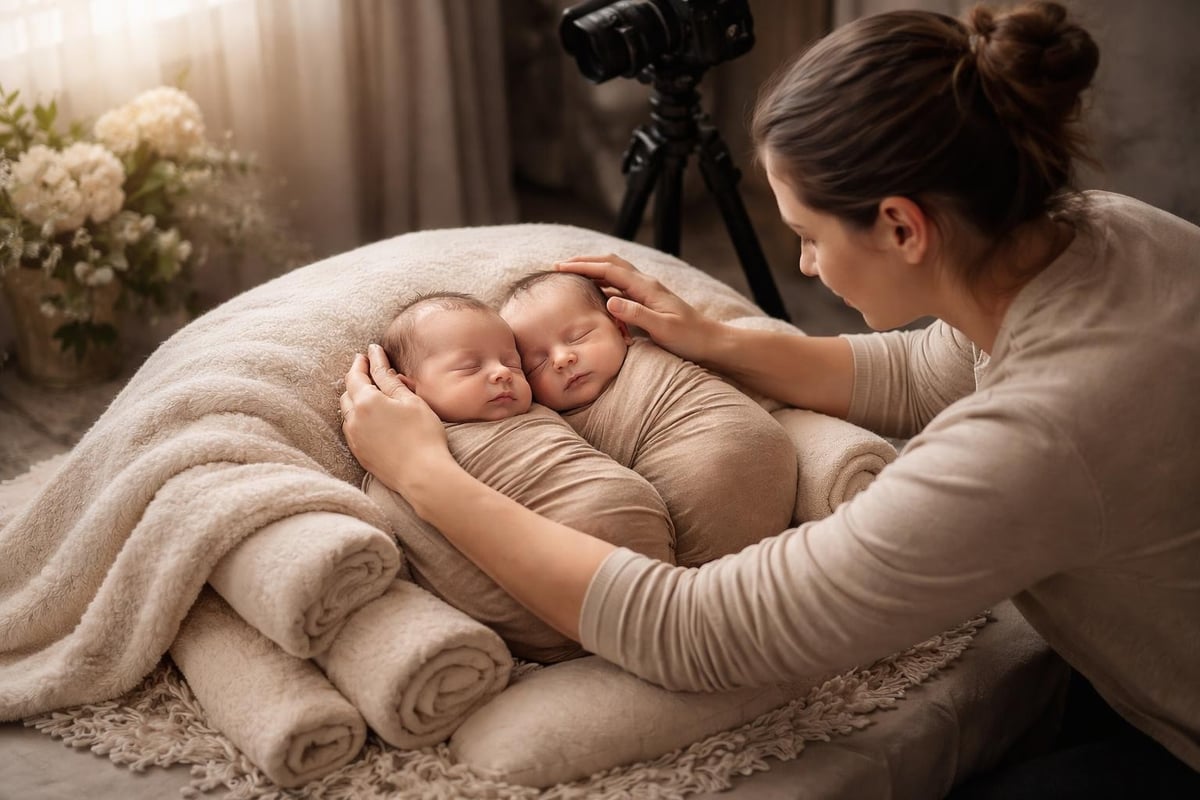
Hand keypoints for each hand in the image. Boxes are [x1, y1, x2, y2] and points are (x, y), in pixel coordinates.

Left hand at [340, 344, 451, 493]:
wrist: (423, 476)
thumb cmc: (423, 435)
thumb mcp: (411, 400)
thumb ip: (390, 379)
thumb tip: (376, 357)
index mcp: (366, 401)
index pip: (357, 375)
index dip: (362, 362)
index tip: (370, 352)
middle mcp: (353, 419)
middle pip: (348, 392)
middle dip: (357, 379)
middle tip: (369, 370)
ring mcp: (354, 438)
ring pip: (347, 411)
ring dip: (355, 399)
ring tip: (371, 394)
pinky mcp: (358, 453)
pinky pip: (351, 428)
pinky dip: (358, 418)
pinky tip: (372, 419)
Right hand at [555, 254, 718, 363]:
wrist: (711, 342)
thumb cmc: (689, 337)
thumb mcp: (662, 328)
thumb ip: (636, 314)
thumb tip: (610, 300)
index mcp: (647, 287)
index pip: (609, 270)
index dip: (583, 266)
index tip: (560, 267)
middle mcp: (646, 284)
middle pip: (611, 263)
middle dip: (585, 262)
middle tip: (560, 265)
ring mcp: (648, 291)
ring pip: (615, 273)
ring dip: (593, 270)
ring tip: (572, 274)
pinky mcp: (649, 301)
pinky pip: (621, 286)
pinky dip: (604, 284)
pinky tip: (595, 292)